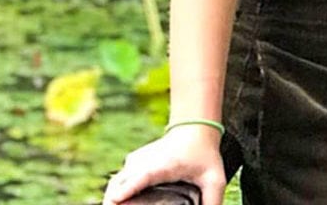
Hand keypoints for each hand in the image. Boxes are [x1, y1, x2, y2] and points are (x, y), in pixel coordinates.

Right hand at [103, 125, 226, 204]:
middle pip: (120, 183)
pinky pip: (118, 181)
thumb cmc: (204, 155)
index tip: (115, 199)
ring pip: (115, 183)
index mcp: (164, 165)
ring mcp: (136, 161)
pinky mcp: (133, 164)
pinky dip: (115, 193)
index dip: (129, 189)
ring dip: (112, 198)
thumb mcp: (214, 180)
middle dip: (113, 201)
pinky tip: (118, 204)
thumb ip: (213, 202)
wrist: (193, 128)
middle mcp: (145, 162)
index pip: (142, 176)